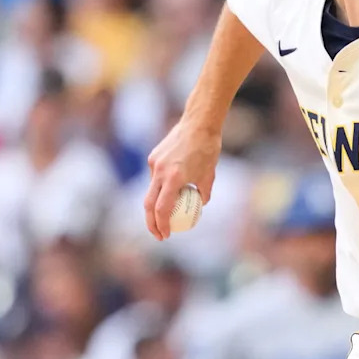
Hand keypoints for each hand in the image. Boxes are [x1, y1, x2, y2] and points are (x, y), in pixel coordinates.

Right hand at [144, 119, 220, 239]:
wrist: (198, 123)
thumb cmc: (208, 149)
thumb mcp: (209, 175)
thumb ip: (204, 192)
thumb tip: (200, 205)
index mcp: (174, 178)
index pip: (162, 208)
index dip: (162, 225)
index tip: (166, 235)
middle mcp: (160, 171)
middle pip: (149, 204)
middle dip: (151, 223)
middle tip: (159, 234)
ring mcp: (154, 163)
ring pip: (151, 190)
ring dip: (156, 205)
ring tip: (166, 215)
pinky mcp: (153, 157)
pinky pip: (154, 177)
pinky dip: (161, 186)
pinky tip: (172, 187)